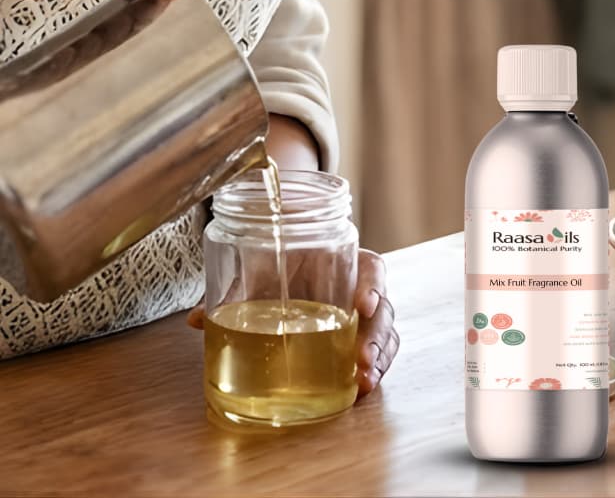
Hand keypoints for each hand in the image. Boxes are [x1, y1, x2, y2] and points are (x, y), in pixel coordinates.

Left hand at [187, 246, 398, 396]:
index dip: (372, 286)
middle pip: (383, 311)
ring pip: (385, 335)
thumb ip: (236, 289)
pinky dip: (373, 371)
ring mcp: (361, 317)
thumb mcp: (261, 266)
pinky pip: (376, 353)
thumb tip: (195, 318)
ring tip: (364, 384)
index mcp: (347, 262)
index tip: (364, 304)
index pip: (372, 270)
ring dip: (379, 359)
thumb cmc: (282, 259)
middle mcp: (360, 289)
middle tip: (362, 360)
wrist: (290, 257)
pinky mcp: (355, 339)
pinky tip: (358, 391)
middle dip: (376, 337)